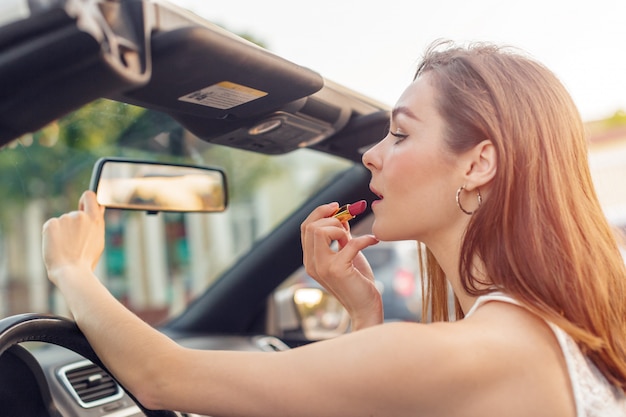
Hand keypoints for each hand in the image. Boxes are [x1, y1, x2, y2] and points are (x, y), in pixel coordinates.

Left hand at [42, 190, 105, 283]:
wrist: (72, 271)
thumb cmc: (86, 260)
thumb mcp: (98, 239)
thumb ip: (96, 223)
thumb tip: (99, 208)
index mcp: (95, 219)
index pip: (89, 196)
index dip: (86, 200)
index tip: (83, 206)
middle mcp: (80, 215)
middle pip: (74, 215)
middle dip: (73, 226)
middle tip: (74, 244)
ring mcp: (65, 219)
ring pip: (62, 223)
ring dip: (63, 232)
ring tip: (66, 248)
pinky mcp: (51, 224)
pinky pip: (51, 227)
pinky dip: (52, 235)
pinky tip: (57, 246)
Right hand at [301, 202, 381, 328]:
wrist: (366, 309)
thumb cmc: (358, 281)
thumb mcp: (347, 253)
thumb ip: (341, 236)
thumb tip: (342, 215)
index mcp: (311, 259)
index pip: (305, 227)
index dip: (320, 212)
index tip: (336, 207)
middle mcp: (312, 263)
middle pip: (310, 226)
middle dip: (331, 219)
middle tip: (348, 227)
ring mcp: (322, 267)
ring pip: (319, 231)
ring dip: (340, 228)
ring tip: (354, 238)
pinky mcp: (338, 270)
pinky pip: (350, 243)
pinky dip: (365, 238)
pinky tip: (374, 241)